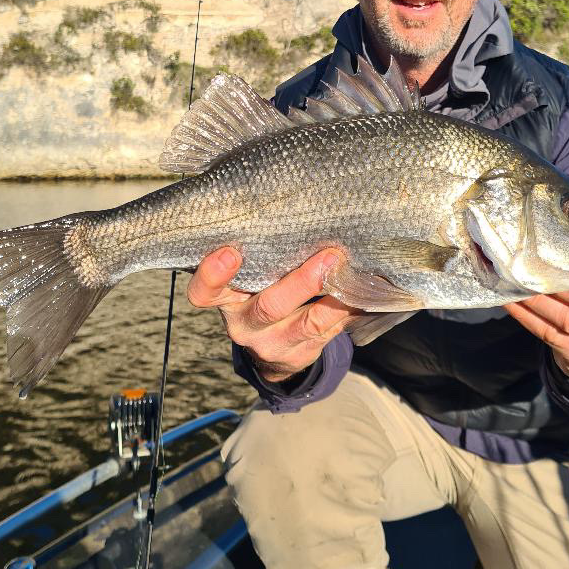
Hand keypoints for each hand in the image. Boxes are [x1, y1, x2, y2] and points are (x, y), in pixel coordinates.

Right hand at [186, 247, 363, 382]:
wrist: (271, 349)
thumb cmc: (260, 292)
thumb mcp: (248, 277)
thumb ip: (260, 255)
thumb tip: (299, 213)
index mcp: (224, 299)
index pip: (205, 292)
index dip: (213, 274)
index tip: (230, 252)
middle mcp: (243, 325)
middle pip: (268, 306)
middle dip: (302, 283)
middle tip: (329, 256)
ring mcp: (271, 345)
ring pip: (306, 324)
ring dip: (334, 299)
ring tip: (354, 275)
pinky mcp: (299, 356)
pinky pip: (329, 333)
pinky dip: (348, 311)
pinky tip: (364, 294)